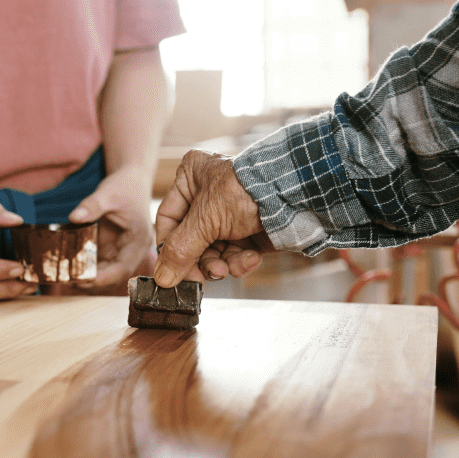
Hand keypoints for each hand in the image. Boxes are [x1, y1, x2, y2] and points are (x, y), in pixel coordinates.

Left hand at [69, 168, 153, 292]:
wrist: (131, 180)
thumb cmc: (125, 186)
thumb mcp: (109, 192)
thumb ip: (92, 205)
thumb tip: (73, 217)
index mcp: (138, 241)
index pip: (123, 268)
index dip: (103, 278)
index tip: (81, 280)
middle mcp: (132, 251)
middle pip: (114, 275)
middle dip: (91, 281)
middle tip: (66, 280)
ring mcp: (122, 252)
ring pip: (105, 272)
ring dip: (86, 276)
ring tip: (63, 276)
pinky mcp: (112, 249)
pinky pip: (99, 263)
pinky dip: (85, 266)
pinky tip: (67, 266)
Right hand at [153, 149, 272, 287]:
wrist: (296, 195)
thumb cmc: (247, 192)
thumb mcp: (205, 220)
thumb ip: (180, 251)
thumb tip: (162, 279)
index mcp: (191, 179)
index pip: (168, 220)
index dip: (168, 248)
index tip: (170, 273)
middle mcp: (207, 196)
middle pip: (190, 241)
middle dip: (200, 261)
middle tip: (203, 278)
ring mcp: (229, 215)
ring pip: (213, 252)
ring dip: (220, 264)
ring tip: (228, 269)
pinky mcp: (249, 232)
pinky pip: (234, 254)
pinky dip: (240, 262)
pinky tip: (250, 260)